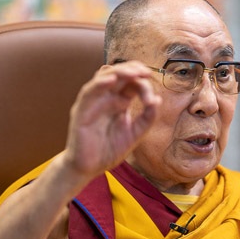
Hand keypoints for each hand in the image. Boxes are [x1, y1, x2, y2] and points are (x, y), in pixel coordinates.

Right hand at [63, 61, 160, 179]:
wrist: (89, 168)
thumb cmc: (109, 150)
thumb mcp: (134, 134)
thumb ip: (146, 119)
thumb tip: (158, 100)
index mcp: (120, 102)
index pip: (133, 84)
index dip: (144, 86)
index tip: (152, 99)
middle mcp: (107, 98)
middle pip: (120, 74)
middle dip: (134, 70)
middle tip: (147, 73)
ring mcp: (93, 101)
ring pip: (105, 77)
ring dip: (119, 71)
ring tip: (133, 72)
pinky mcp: (81, 109)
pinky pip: (89, 91)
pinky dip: (100, 83)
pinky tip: (112, 80)